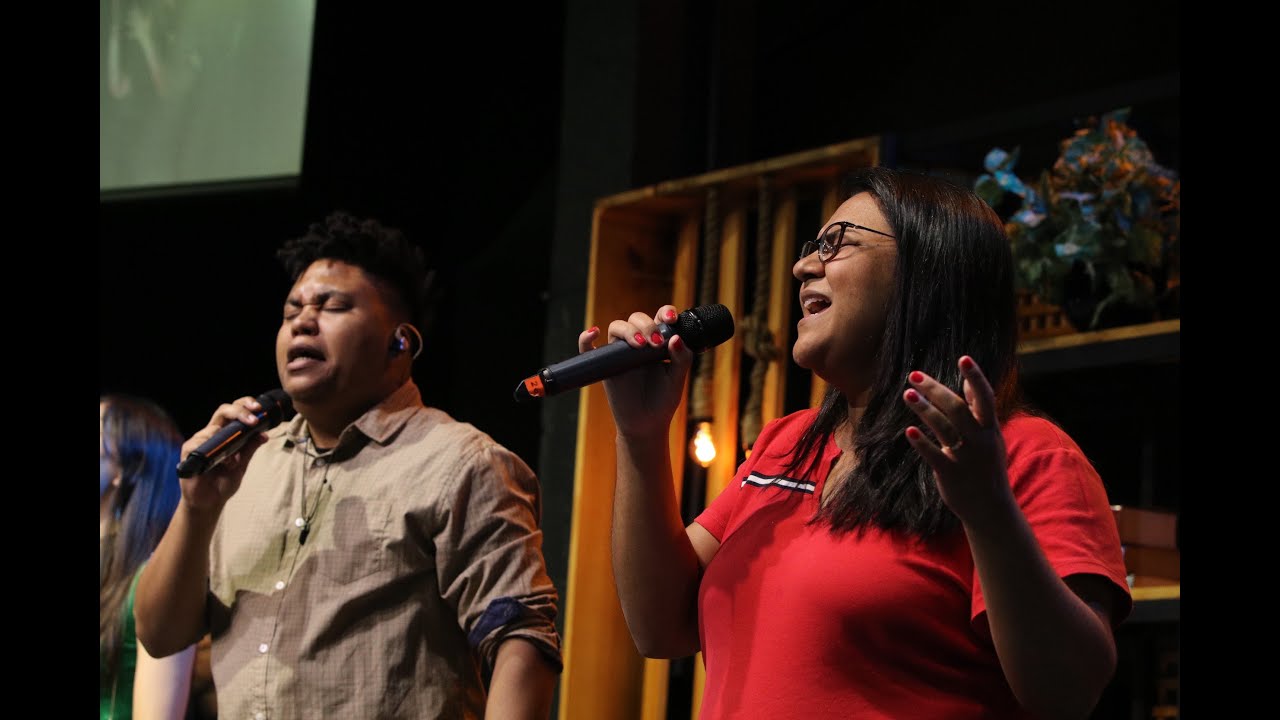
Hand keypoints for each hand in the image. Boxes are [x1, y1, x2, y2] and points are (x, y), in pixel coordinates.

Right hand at [177, 396, 269, 513]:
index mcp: (226, 434)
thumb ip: (250, 449)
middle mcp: (212, 434)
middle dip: (239, 411)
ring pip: (212, 428)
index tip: (259, 408)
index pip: (234, 411)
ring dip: (227, 441)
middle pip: (223, 411)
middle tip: (253, 419)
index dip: (245, 405)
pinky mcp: (188, 452)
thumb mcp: (242, 465)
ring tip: (233, 460)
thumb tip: (264, 435)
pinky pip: (197, 443)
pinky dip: (210, 448)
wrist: (209, 502)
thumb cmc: (224, 482)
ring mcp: (199, 442)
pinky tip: (219, 460)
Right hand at [577, 305, 693, 438]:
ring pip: (616, 327)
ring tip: (639, 345)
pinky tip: (594, 333)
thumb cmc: (664, 400)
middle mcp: (638, 343)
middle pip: (636, 319)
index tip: (670, 320)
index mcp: (658, 341)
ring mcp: (620, 353)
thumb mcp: (677, 380)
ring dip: (627, 330)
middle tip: (655, 343)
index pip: (659, 317)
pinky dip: (586, 338)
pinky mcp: (604, 365)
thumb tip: (675, 338)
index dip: (665, 312)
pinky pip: (588, 348)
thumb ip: (681, 359)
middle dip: (646, 325)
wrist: (646, 424)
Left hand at [901, 356, 1011, 524]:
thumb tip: (969, 384)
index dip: (975, 377)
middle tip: (913, 375)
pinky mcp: (951, 473)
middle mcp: (979, 440)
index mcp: (989, 428)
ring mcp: (965, 457)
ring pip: (944, 428)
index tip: (964, 358)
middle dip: (935, 389)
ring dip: (925, 409)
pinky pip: (935, 455)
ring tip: (907, 394)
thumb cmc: (985, 466)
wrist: (990, 508)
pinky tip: (909, 431)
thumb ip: (978, 411)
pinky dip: (923, 443)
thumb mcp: (989, 437)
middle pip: (957, 408)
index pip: (985, 397)